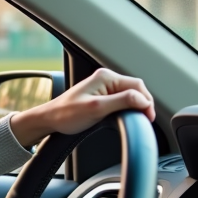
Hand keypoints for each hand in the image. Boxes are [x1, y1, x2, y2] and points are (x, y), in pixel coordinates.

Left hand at [8, 68, 154, 146]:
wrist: (50, 120)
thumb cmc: (67, 114)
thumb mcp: (97, 109)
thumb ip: (122, 101)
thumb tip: (143, 100)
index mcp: (106, 77)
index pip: (137, 85)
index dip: (147, 101)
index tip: (148, 116)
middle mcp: (106, 79)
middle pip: (135, 89)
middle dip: (143, 103)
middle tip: (144, 119)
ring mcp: (103, 87)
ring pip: (129, 95)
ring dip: (135, 106)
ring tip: (136, 118)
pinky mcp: (101, 96)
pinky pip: (121, 100)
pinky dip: (127, 108)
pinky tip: (126, 116)